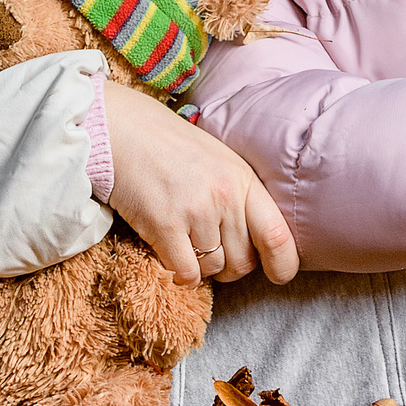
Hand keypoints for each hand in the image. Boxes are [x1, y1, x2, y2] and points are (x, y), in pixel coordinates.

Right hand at [100, 83, 298, 286]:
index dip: (283, 263)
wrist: (123, 129)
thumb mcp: (220, 162)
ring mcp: (195, 211)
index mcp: (243, 179)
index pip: (277, 234)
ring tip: (187, 244)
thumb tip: (260, 242)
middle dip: (230, 267)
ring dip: (202, 268)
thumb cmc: (171, 147)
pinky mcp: (163, 225)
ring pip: (213, 269)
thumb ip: (241, 196)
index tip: (277, 275)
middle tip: (212, 252)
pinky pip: (186, 273)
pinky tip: (171, 257)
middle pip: (244, 261)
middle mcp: (224, 196)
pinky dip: (180, 274)